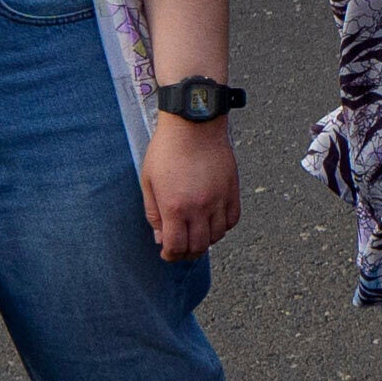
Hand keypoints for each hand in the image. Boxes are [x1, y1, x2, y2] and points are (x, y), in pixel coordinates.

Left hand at [140, 97, 239, 258]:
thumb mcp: (148, 182)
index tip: (167, 254)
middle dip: (187, 253)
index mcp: (175, 206)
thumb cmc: (167, 150)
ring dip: (205, 241)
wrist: (193, 125)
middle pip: (198, 246)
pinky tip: (213, 222)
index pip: (176, 246)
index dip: (170, 255)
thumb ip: (154, 213)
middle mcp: (199, 207)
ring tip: (196, 234)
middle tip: (181, 250)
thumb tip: (160, 237)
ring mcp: (219, 199)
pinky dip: (223, 227)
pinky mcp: (232, 190)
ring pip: (217, 236)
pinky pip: (232, 220)